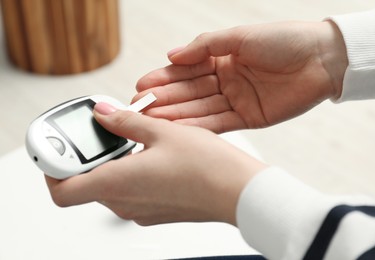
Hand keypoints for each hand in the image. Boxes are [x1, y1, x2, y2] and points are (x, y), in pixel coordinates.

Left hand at [45, 103, 265, 225]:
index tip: (59, 146)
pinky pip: (130, 191)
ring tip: (133, 139)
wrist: (238, 192)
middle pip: (85, 184)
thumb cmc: (206, 166)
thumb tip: (102, 114)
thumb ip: (125, 121)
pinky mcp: (155, 210)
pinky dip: (129, 172)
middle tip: (102, 132)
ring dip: (111, 162)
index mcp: (117, 184)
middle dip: (88, 156)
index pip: (61, 189)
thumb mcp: (161, 131)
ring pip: (109, 186)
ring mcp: (140, 210)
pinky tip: (151, 154)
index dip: (53, 167)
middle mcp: (124, 203)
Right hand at [134, 21, 347, 132]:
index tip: (141, 86)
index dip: (163, 78)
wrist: (322, 58)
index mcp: (222, 58)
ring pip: (200, 110)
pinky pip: (219, 124)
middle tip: (140, 107)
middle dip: (164, 99)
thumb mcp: (239, 35)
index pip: (186, 71)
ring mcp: (236, 100)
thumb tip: (172, 56)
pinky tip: (180, 130)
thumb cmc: (284, 40)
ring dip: (177, 115)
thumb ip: (204, 46)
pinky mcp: (248, 118)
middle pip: (189, 92)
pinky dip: (200, 127)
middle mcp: (226, 80)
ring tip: (153, 121)